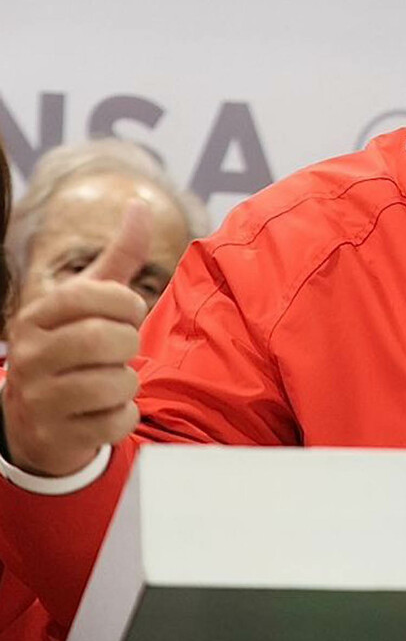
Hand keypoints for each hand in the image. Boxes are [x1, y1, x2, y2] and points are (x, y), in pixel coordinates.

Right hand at [1, 202, 150, 476]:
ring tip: (107, 381)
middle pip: (109, 340)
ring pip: (116, 383)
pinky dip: (122, 417)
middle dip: (129, 346)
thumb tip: (140, 205)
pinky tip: (101, 412)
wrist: (37, 419)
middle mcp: (30, 356)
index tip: (125, 315)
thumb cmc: (76, 346)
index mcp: (39, 316)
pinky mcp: (56, 436)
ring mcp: (39, 398)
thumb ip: (120, 256)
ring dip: (126, 384)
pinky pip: (117, 421)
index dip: (128, 306)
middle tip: (117, 353)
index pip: (100, 296)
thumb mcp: (93, 300)